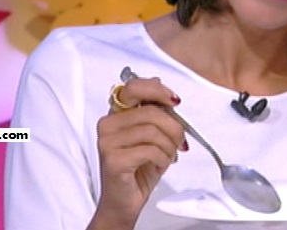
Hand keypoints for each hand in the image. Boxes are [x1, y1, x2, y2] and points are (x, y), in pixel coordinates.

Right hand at [88, 77, 186, 229]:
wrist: (124, 202)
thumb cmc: (138, 169)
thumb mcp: (151, 135)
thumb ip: (153, 110)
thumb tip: (159, 83)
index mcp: (115, 114)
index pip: (133, 87)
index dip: (158, 91)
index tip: (175, 101)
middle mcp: (107, 124)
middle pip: (150, 111)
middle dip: (173, 127)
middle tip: (180, 141)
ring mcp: (107, 142)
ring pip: (152, 131)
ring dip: (169, 146)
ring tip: (169, 156)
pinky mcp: (113, 160)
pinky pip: (150, 150)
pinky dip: (163, 158)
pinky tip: (161, 164)